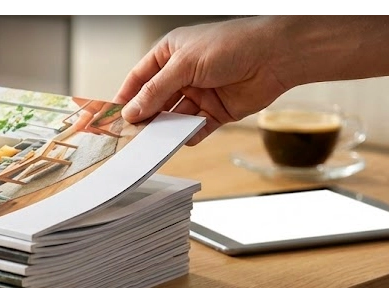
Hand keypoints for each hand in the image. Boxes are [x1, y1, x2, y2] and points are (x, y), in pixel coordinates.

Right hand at [114, 15, 388, 146]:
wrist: (275, 56)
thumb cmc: (231, 45)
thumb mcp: (184, 64)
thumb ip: (157, 90)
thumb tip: (133, 110)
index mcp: (170, 54)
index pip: (140, 77)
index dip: (126, 95)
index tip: (113, 115)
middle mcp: (183, 74)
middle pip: (155, 100)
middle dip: (144, 116)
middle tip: (130, 135)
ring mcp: (200, 93)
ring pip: (174, 116)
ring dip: (165, 128)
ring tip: (153, 141)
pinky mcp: (216, 111)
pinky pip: (196, 127)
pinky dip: (188, 135)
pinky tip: (181, 139)